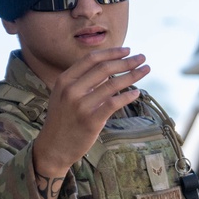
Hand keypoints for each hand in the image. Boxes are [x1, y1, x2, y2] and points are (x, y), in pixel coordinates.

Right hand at [33, 47, 149, 177]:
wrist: (53, 147)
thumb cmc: (62, 120)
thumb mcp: (63, 95)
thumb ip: (82, 81)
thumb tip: (109, 67)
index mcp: (64, 80)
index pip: (91, 59)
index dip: (112, 52)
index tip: (127, 50)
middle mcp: (71, 90)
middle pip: (104, 68)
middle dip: (127, 61)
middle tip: (142, 58)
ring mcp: (80, 106)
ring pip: (112, 84)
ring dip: (132, 75)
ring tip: (145, 70)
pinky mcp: (90, 121)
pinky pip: (113, 104)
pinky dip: (128, 96)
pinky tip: (137, 92)